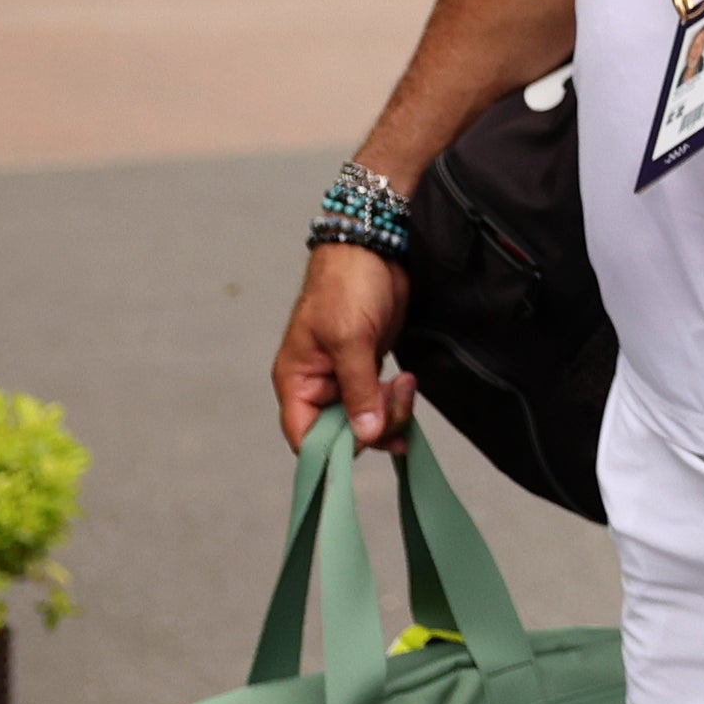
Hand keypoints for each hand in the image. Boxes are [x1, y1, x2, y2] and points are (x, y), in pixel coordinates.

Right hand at [274, 243, 416, 449]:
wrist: (374, 253)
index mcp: (296, 381)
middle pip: (341, 433)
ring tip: (406, 384)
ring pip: (365, 420)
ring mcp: (343, 379)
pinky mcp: (367, 369)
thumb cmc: (347, 288)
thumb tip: (365, 435)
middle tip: (399, 402)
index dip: (332, 451)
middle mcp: (316, 386)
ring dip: (391, 413)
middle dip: (374, 426)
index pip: (304, 436)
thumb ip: (358, 390)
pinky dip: (396, 403)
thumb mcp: (350, 340)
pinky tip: (407, 387)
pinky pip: (379, 402)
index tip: (366, 443)